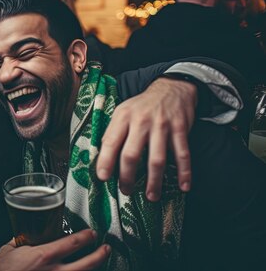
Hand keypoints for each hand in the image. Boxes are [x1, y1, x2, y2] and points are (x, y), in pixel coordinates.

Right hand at [0, 229, 109, 270]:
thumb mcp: (7, 250)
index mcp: (42, 257)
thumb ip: (19, 241)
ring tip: (98, 264)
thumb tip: (24, 235)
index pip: (72, 243)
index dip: (86, 237)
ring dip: (92, 270)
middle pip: (86, 264)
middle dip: (99, 255)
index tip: (91, 234)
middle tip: (106, 249)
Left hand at [96, 77, 196, 200]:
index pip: (110, 141)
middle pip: (131, 154)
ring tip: (151, 196)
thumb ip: (113, 132)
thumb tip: (101, 158)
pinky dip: (184, 172)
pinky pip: (183, 154)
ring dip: (154, 181)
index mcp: (123, 117)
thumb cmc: (142, 106)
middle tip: (126, 191)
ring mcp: (162, 125)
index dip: (105, 161)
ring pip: (157, 159)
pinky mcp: (180, 129)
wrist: (171, 88)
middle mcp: (141, 121)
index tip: (102, 177)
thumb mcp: (122, 112)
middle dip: (127, 177)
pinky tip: (183, 186)